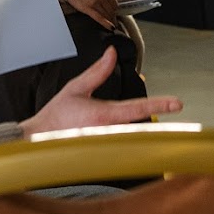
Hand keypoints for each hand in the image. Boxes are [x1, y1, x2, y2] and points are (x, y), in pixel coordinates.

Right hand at [21, 47, 180, 137]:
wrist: (35, 142)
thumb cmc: (54, 117)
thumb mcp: (75, 89)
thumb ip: (97, 72)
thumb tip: (112, 53)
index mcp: (103, 116)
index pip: (137, 108)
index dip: (159, 104)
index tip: (177, 103)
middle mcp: (107, 134)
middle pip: (142, 127)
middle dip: (155, 119)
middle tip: (169, 109)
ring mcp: (105, 149)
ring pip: (134, 141)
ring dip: (143, 134)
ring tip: (149, 127)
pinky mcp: (102, 160)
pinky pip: (123, 152)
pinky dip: (130, 145)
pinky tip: (134, 143)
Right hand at [64, 0, 118, 29]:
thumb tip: (106, 2)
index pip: (115, 4)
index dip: (115, 12)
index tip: (114, 16)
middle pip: (112, 11)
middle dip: (113, 18)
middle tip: (113, 23)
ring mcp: (96, 2)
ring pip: (107, 15)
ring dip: (110, 21)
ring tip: (111, 27)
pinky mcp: (88, 8)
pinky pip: (100, 18)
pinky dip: (106, 24)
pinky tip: (111, 28)